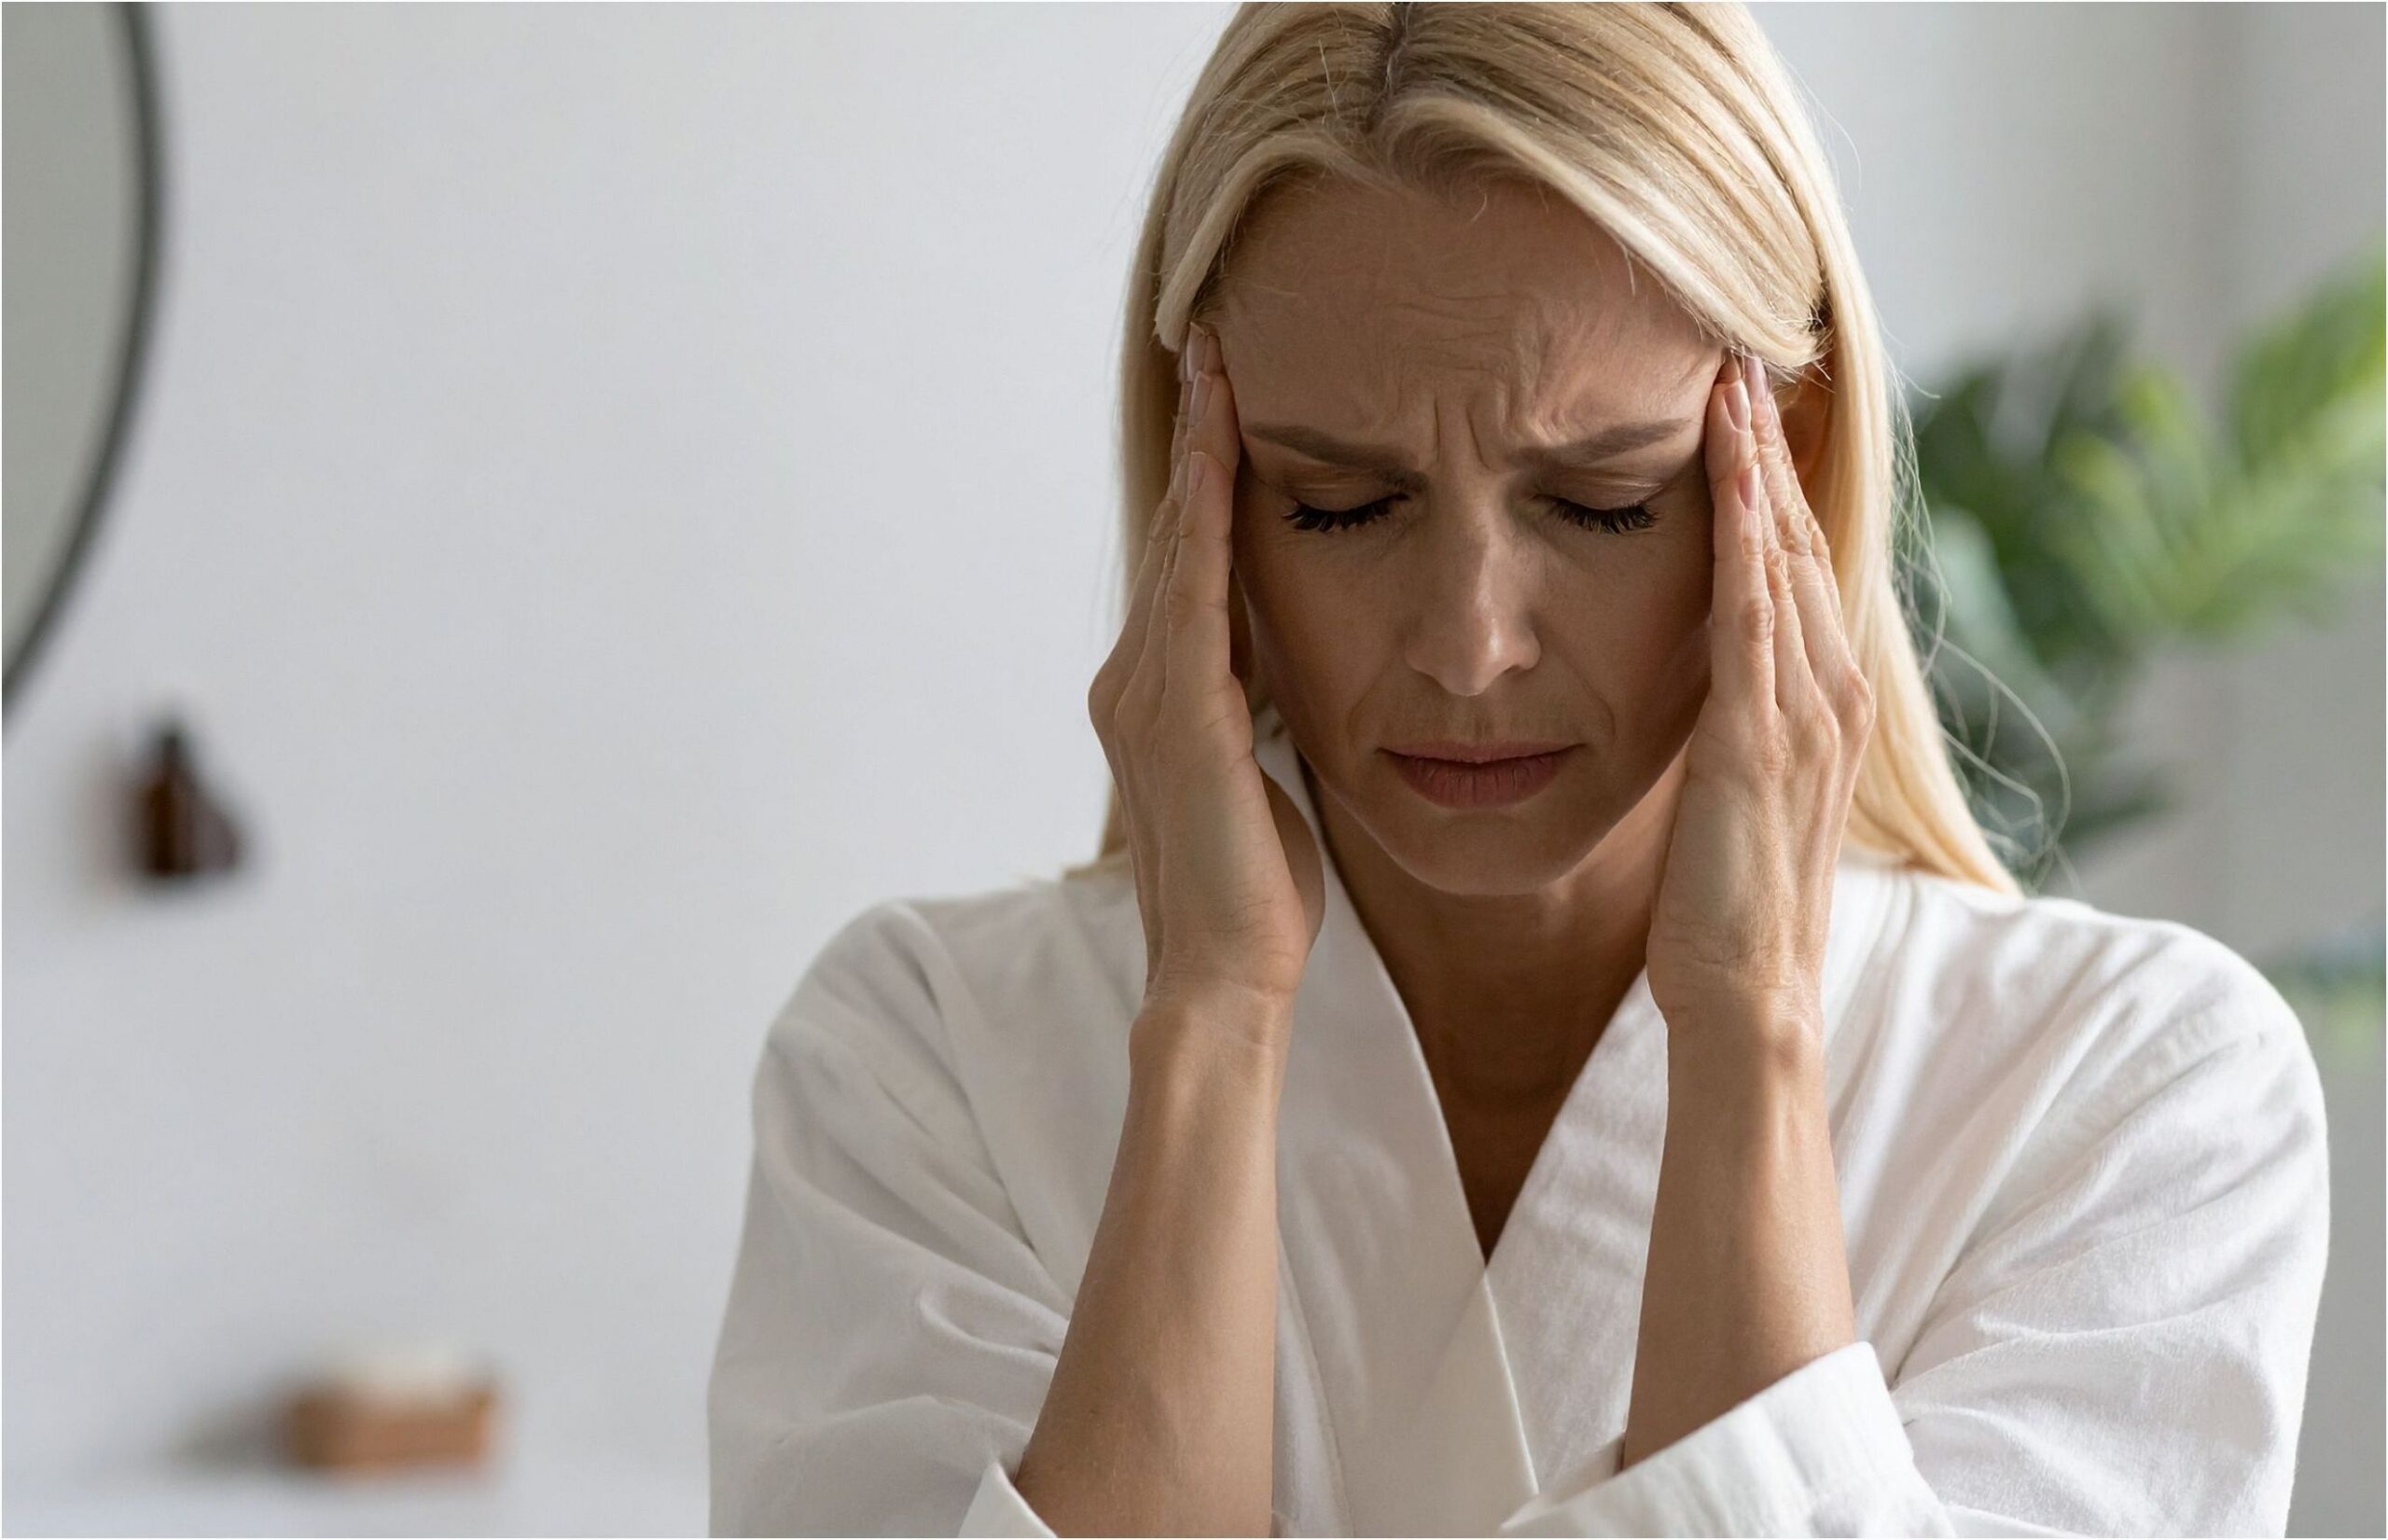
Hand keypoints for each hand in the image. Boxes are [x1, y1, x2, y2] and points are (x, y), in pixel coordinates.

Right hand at [1086, 320, 1325, 1036]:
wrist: (1228, 970)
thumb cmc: (1260, 888)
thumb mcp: (1264, 771)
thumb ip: (1262, 707)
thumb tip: (1288, 666)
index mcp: (1159, 695)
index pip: (1185, 563)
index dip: (1204, 476)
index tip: (1228, 397)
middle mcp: (1133, 681)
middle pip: (1170, 534)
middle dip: (1195, 438)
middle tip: (1213, 343)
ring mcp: (1144, 694)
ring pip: (1175, 545)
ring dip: (1198, 452)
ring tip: (1217, 366)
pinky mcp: (1177, 713)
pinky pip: (1194, 589)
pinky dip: (1204, 514)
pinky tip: (1221, 452)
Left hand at [1646, 353, 1875, 1035]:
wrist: (1746, 992)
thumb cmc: (1726, 901)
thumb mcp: (1734, 786)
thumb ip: (1731, 718)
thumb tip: (1699, 672)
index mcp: (1824, 700)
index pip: (1797, 565)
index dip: (1774, 483)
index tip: (1744, 406)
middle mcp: (1831, 692)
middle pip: (1799, 541)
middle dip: (1771, 449)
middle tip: (1740, 356)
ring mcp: (1805, 711)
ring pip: (1782, 559)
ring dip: (1757, 467)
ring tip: (1731, 382)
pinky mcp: (1761, 737)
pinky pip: (1753, 614)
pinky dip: (1741, 537)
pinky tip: (1726, 475)